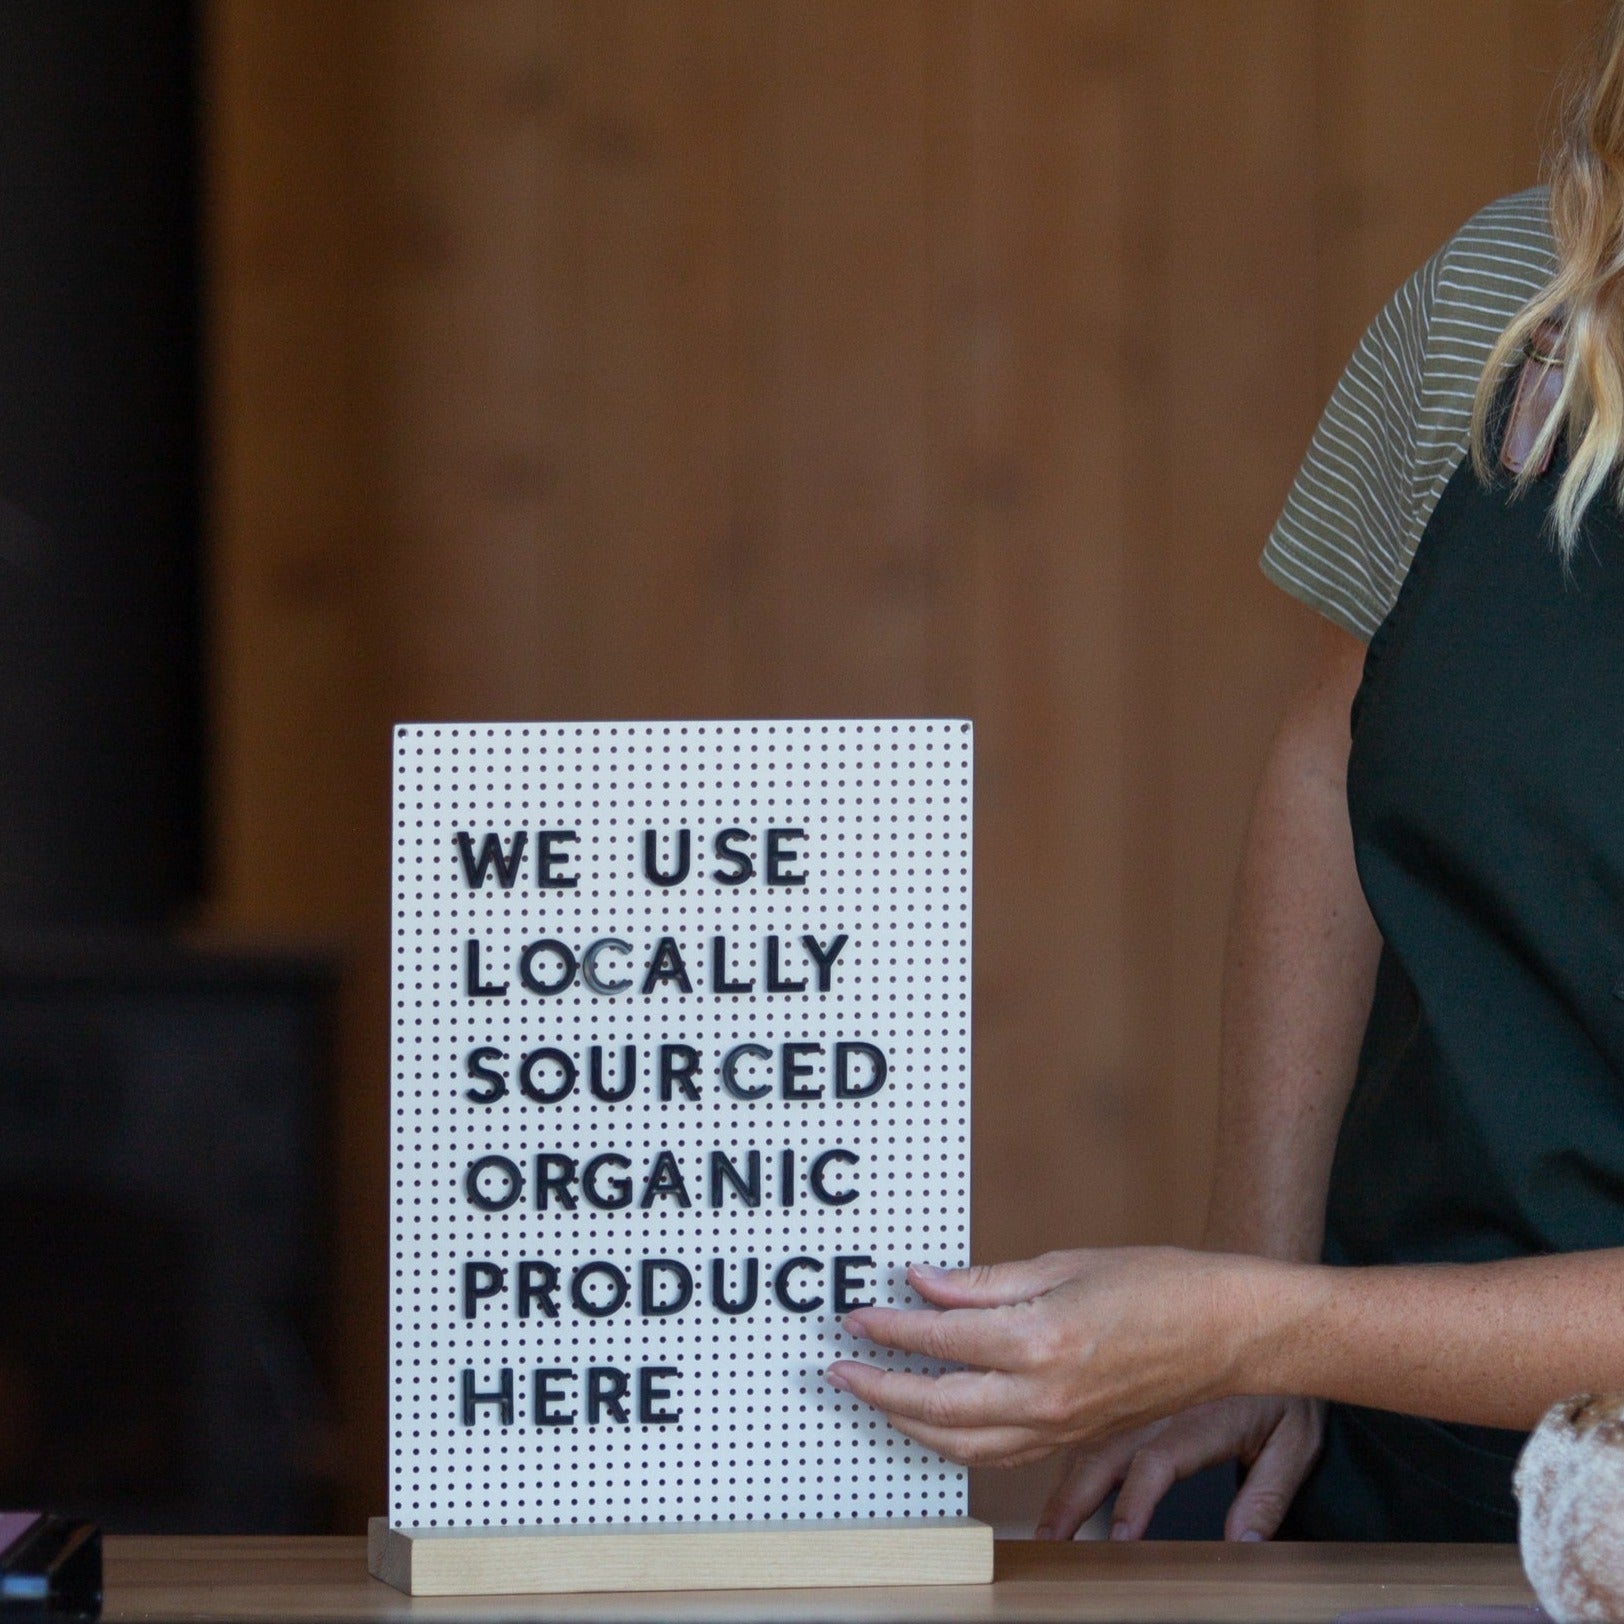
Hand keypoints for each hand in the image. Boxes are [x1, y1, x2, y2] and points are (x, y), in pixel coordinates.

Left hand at [826, 1247, 1281, 1466]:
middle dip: (878, 1388)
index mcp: (1041, 1340)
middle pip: (937, 1406)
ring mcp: (1060, 1428)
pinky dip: (954, 1444)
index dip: (890, 1330)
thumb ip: (985, 1282)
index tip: (855, 1317)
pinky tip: (934, 1423)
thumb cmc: (1157, 1284)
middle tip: (840, 1369)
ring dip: (907, 1423)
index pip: (941, 1341)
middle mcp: (1045, 1396)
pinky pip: (998, 1456)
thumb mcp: (1064, 1264)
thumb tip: (923, 1282)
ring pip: (961, 1446)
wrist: (1227, 1332)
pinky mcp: (1074, 1440)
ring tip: (872, 1396)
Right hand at [1037, 1394, 1324, 1541]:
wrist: (1273, 1318)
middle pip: (1106, 1448)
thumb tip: (1244, 1542)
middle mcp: (1160, 1403)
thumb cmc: (1287, 1387)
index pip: (1158, 1458)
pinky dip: (1063, 1443)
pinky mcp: (1129, 1386)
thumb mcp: (1296, 1439)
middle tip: (1050, 1537)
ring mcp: (1139, 1391)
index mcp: (1201, 1415)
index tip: (1118, 1536)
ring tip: (1044, 1519)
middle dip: (1075, 1497)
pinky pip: (1087, 1415)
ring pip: (1086, 1430)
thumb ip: (1268, 1494)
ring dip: (1062, 1476)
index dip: (1136, 1498)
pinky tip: (1047, 1468)